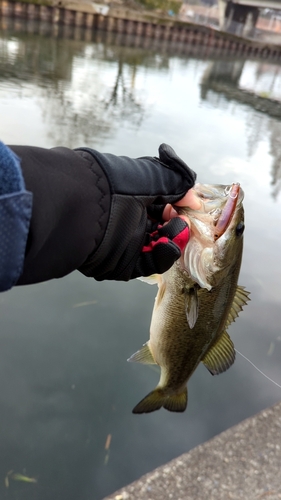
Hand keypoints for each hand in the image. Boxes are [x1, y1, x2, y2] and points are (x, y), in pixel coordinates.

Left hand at [78, 144, 196, 280]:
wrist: (85, 208)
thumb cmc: (117, 186)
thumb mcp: (152, 174)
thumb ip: (177, 181)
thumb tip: (193, 195)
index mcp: (132, 197)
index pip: (161, 204)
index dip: (177, 205)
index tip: (189, 205)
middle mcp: (128, 220)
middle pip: (161, 227)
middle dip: (177, 224)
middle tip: (182, 219)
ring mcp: (125, 243)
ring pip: (158, 247)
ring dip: (173, 239)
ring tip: (177, 230)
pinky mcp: (123, 264)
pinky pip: (148, 264)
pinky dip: (163, 256)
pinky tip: (168, 245)